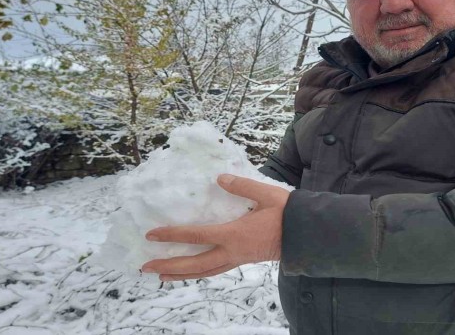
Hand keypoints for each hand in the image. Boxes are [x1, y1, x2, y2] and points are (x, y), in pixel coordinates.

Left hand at [141, 174, 289, 280]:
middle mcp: (233, 251)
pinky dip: (200, 272)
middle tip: (146, 267)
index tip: (151, 234)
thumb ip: (242, 186)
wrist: (308, 234)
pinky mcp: (244, 260)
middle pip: (195, 264)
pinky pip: (216, 270)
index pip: (196, 236)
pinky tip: (193, 271)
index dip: (172, 235)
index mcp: (235, 234)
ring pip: (205, 272)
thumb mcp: (266, 194)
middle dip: (169, 266)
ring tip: (162, 276)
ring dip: (182, 274)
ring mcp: (238, 259)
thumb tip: (219, 177)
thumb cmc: (288, 213)